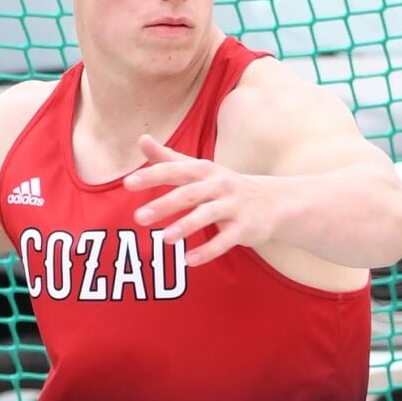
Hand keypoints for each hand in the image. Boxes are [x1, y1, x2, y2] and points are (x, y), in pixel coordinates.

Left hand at [123, 134, 275, 267]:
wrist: (273, 201)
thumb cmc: (224, 186)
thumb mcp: (199, 170)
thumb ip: (168, 158)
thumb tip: (141, 139)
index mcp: (204, 171)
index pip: (174, 170)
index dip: (152, 175)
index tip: (128, 183)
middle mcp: (219, 185)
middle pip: (189, 194)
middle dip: (164, 204)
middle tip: (139, 217)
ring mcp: (233, 206)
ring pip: (207, 215)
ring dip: (186, 226)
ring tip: (164, 239)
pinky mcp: (244, 228)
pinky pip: (224, 241)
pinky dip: (207, 251)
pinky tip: (189, 261)